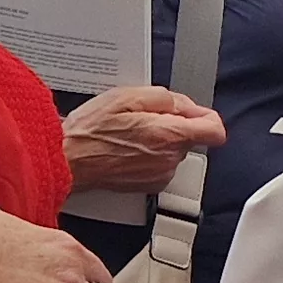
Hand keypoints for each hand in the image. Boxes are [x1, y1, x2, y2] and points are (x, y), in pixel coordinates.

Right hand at [61, 85, 227, 193]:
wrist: (67, 161)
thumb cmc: (90, 131)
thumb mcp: (128, 96)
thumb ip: (168, 99)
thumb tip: (188, 107)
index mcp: (169, 136)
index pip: (214, 130)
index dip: (205, 117)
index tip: (193, 113)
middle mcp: (169, 160)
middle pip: (190, 137)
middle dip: (173, 125)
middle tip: (143, 117)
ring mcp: (160, 175)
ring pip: (175, 151)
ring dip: (160, 140)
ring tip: (130, 133)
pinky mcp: (150, 185)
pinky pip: (161, 165)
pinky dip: (150, 155)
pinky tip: (127, 147)